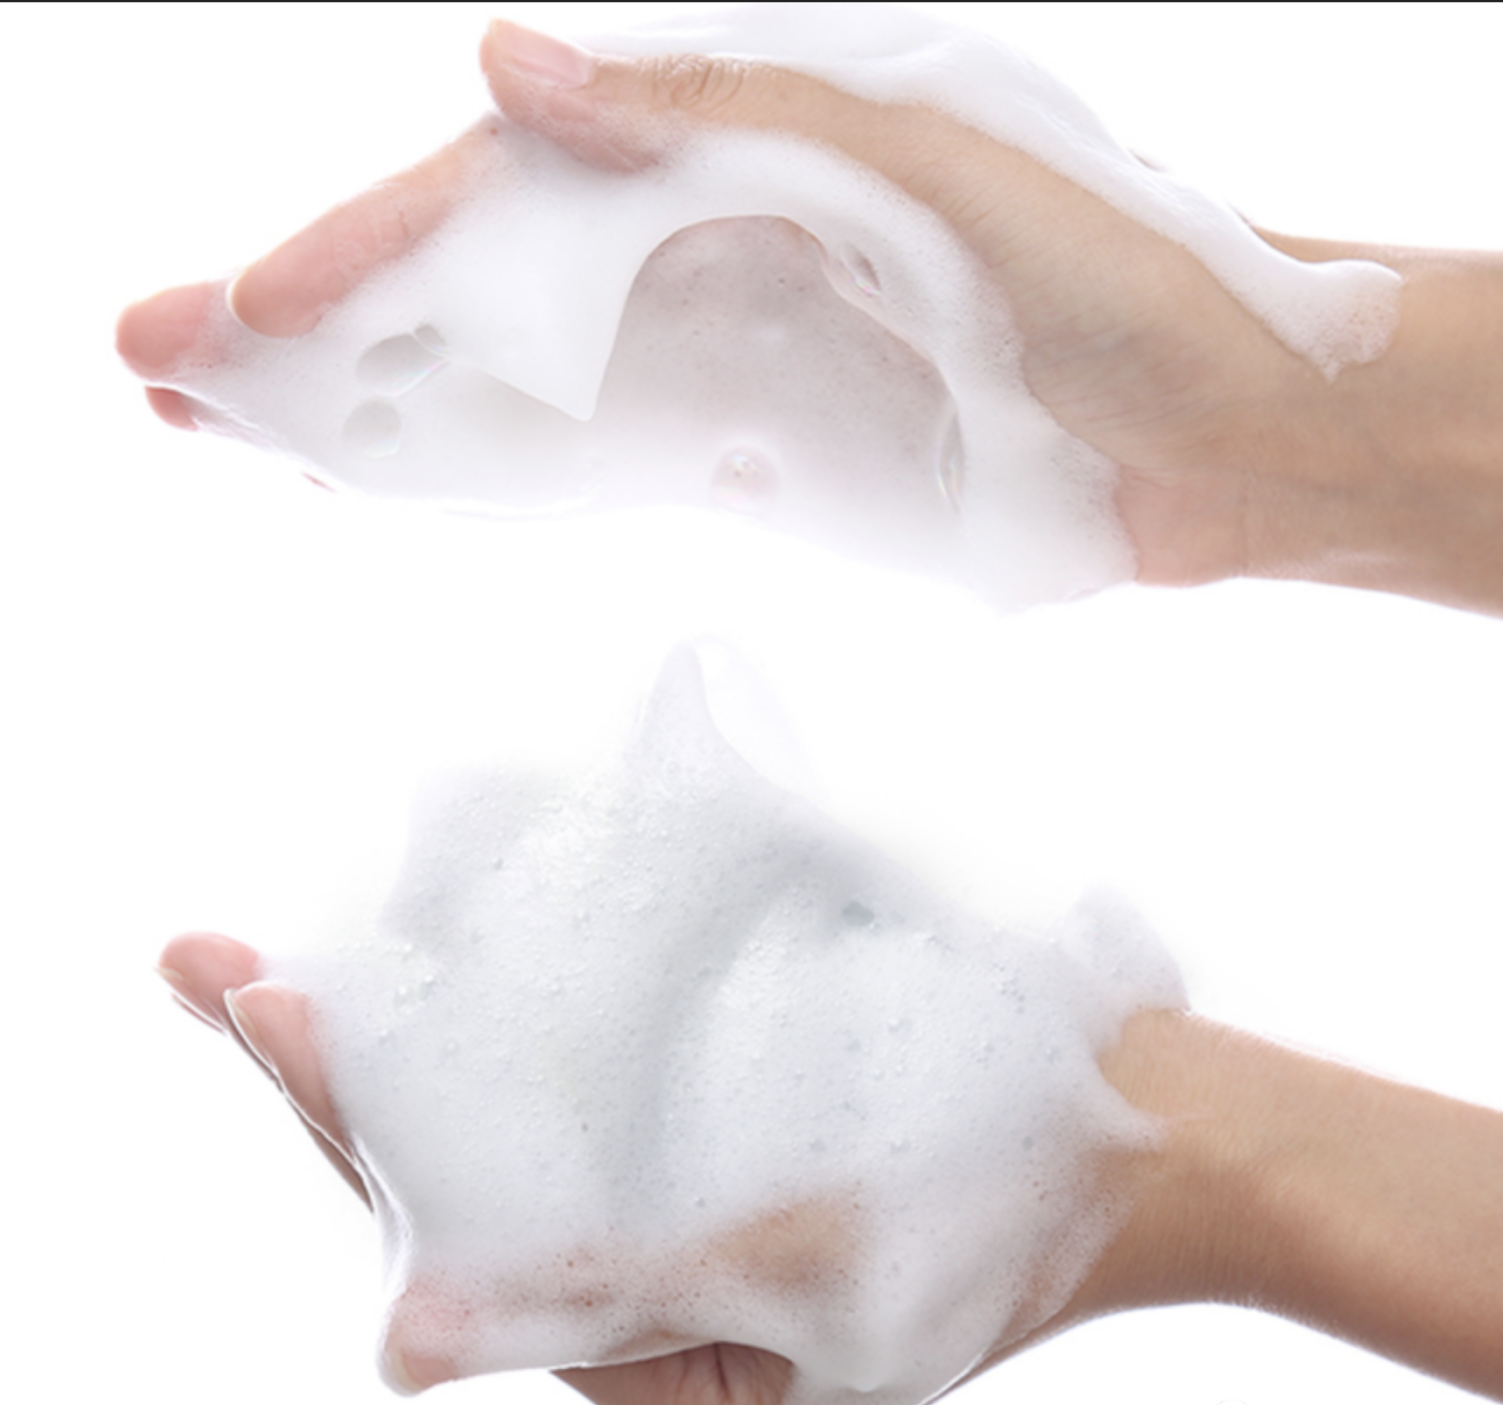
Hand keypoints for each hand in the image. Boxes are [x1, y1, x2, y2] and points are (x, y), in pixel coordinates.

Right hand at [118, 19, 1351, 594]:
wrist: (1215, 426)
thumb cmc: (1107, 267)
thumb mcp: (918, 149)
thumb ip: (713, 113)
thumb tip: (502, 66)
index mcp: (724, 148)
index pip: (494, 196)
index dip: (356, 257)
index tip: (231, 319)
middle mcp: (701, 249)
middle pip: (471, 286)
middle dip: (316, 332)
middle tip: (162, 376)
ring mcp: (721, 362)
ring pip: (510, 382)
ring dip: (374, 411)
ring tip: (236, 436)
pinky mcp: (760, 460)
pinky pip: (595, 468)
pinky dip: (491, 479)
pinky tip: (397, 488)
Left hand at [155, 931, 1179, 1402]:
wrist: (1147, 1122)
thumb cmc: (1006, 1204)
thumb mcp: (811, 1280)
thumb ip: (617, 1298)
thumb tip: (411, 1336)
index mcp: (645, 1335)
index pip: (446, 1225)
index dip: (337, 1110)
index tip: (250, 992)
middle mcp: (645, 1251)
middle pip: (452, 1160)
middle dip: (334, 1059)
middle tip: (216, 959)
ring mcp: (685, 1167)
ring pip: (514, 1098)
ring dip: (410, 1020)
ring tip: (298, 955)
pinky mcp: (733, 1095)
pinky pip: (606, 1045)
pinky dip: (530, 989)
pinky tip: (467, 930)